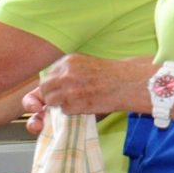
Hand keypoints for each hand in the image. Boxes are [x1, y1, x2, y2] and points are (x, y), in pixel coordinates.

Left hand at [22, 54, 151, 128]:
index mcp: (68, 61)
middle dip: (51, 96)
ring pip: (51, 101)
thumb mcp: (85, 65)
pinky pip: (63, 110)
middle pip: (45, 88)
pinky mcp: (74, 102)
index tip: (57, 91)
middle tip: (64, 100)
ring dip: (60, 104)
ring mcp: (68, 88)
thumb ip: (67, 73)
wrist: (128, 83)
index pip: (47, 75)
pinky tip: (85, 106)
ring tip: (77, 102)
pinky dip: (72, 111)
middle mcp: (65, 72)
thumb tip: (51, 86)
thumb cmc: (111, 75)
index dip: (51, 86)